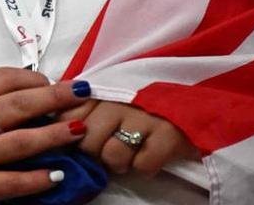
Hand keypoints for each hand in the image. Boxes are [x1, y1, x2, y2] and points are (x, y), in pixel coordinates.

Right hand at [0, 68, 89, 204]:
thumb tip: (19, 87)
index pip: (1, 78)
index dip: (32, 77)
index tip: (49, 81)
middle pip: (18, 105)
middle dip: (54, 97)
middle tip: (79, 93)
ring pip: (21, 142)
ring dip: (54, 135)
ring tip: (77, 129)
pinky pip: (12, 182)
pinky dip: (37, 178)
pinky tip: (58, 174)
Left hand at [58, 100, 198, 176]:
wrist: (198, 90)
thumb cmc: (145, 93)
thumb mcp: (112, 88)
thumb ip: (84, 101)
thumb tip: (54, 122)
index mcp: (103, 87)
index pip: (68, 116)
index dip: (73, 132)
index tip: (84, 135)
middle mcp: (120, 100)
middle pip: (87, 141)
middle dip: (96, 151)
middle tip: (111, 144)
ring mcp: (144, 117)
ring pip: (112, 156)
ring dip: (121, 161)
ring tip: (132, 150)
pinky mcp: (169, 135)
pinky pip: (143, 165)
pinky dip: (146, 165)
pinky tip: (152, 152)